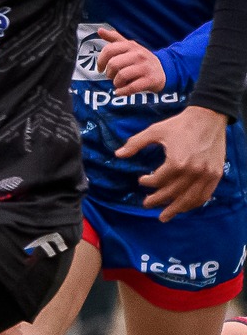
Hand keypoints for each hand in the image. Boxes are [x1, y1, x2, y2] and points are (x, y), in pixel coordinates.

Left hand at [94, 26, 165, 94]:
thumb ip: (115, 38)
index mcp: (131, 46)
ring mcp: (145, 67)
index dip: (101, 60)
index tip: (101, 68)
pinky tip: (120, 91)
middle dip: (109, 73)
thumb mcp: (130, 46)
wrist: (165, 70)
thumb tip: (100, 30)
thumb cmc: (141, 59)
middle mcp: (139, 55)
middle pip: (113, 64)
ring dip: (116, 83)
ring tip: (119, 83)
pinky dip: (122, 91)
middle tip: (112, 76)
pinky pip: (131, 87)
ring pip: (121, 76)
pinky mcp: (150, 80)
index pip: (109, 50)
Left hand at [119, 105, 226, 220]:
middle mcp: (193, 171)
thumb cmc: (180, 124)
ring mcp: (206, 174)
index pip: (159, 181)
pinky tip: (184, 208)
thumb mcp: (155, 131)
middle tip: (146, 204)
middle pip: (172, 193)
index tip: (141, 181)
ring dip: (175, 209)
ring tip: (164, 216)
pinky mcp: (216, 174)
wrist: (208, 117)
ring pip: (189, 199)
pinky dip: (194, 203)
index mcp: (177, 162)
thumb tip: (118, 154)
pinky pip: (204, 195)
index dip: (148, 183)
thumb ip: (135, 143)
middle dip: (157, 200)